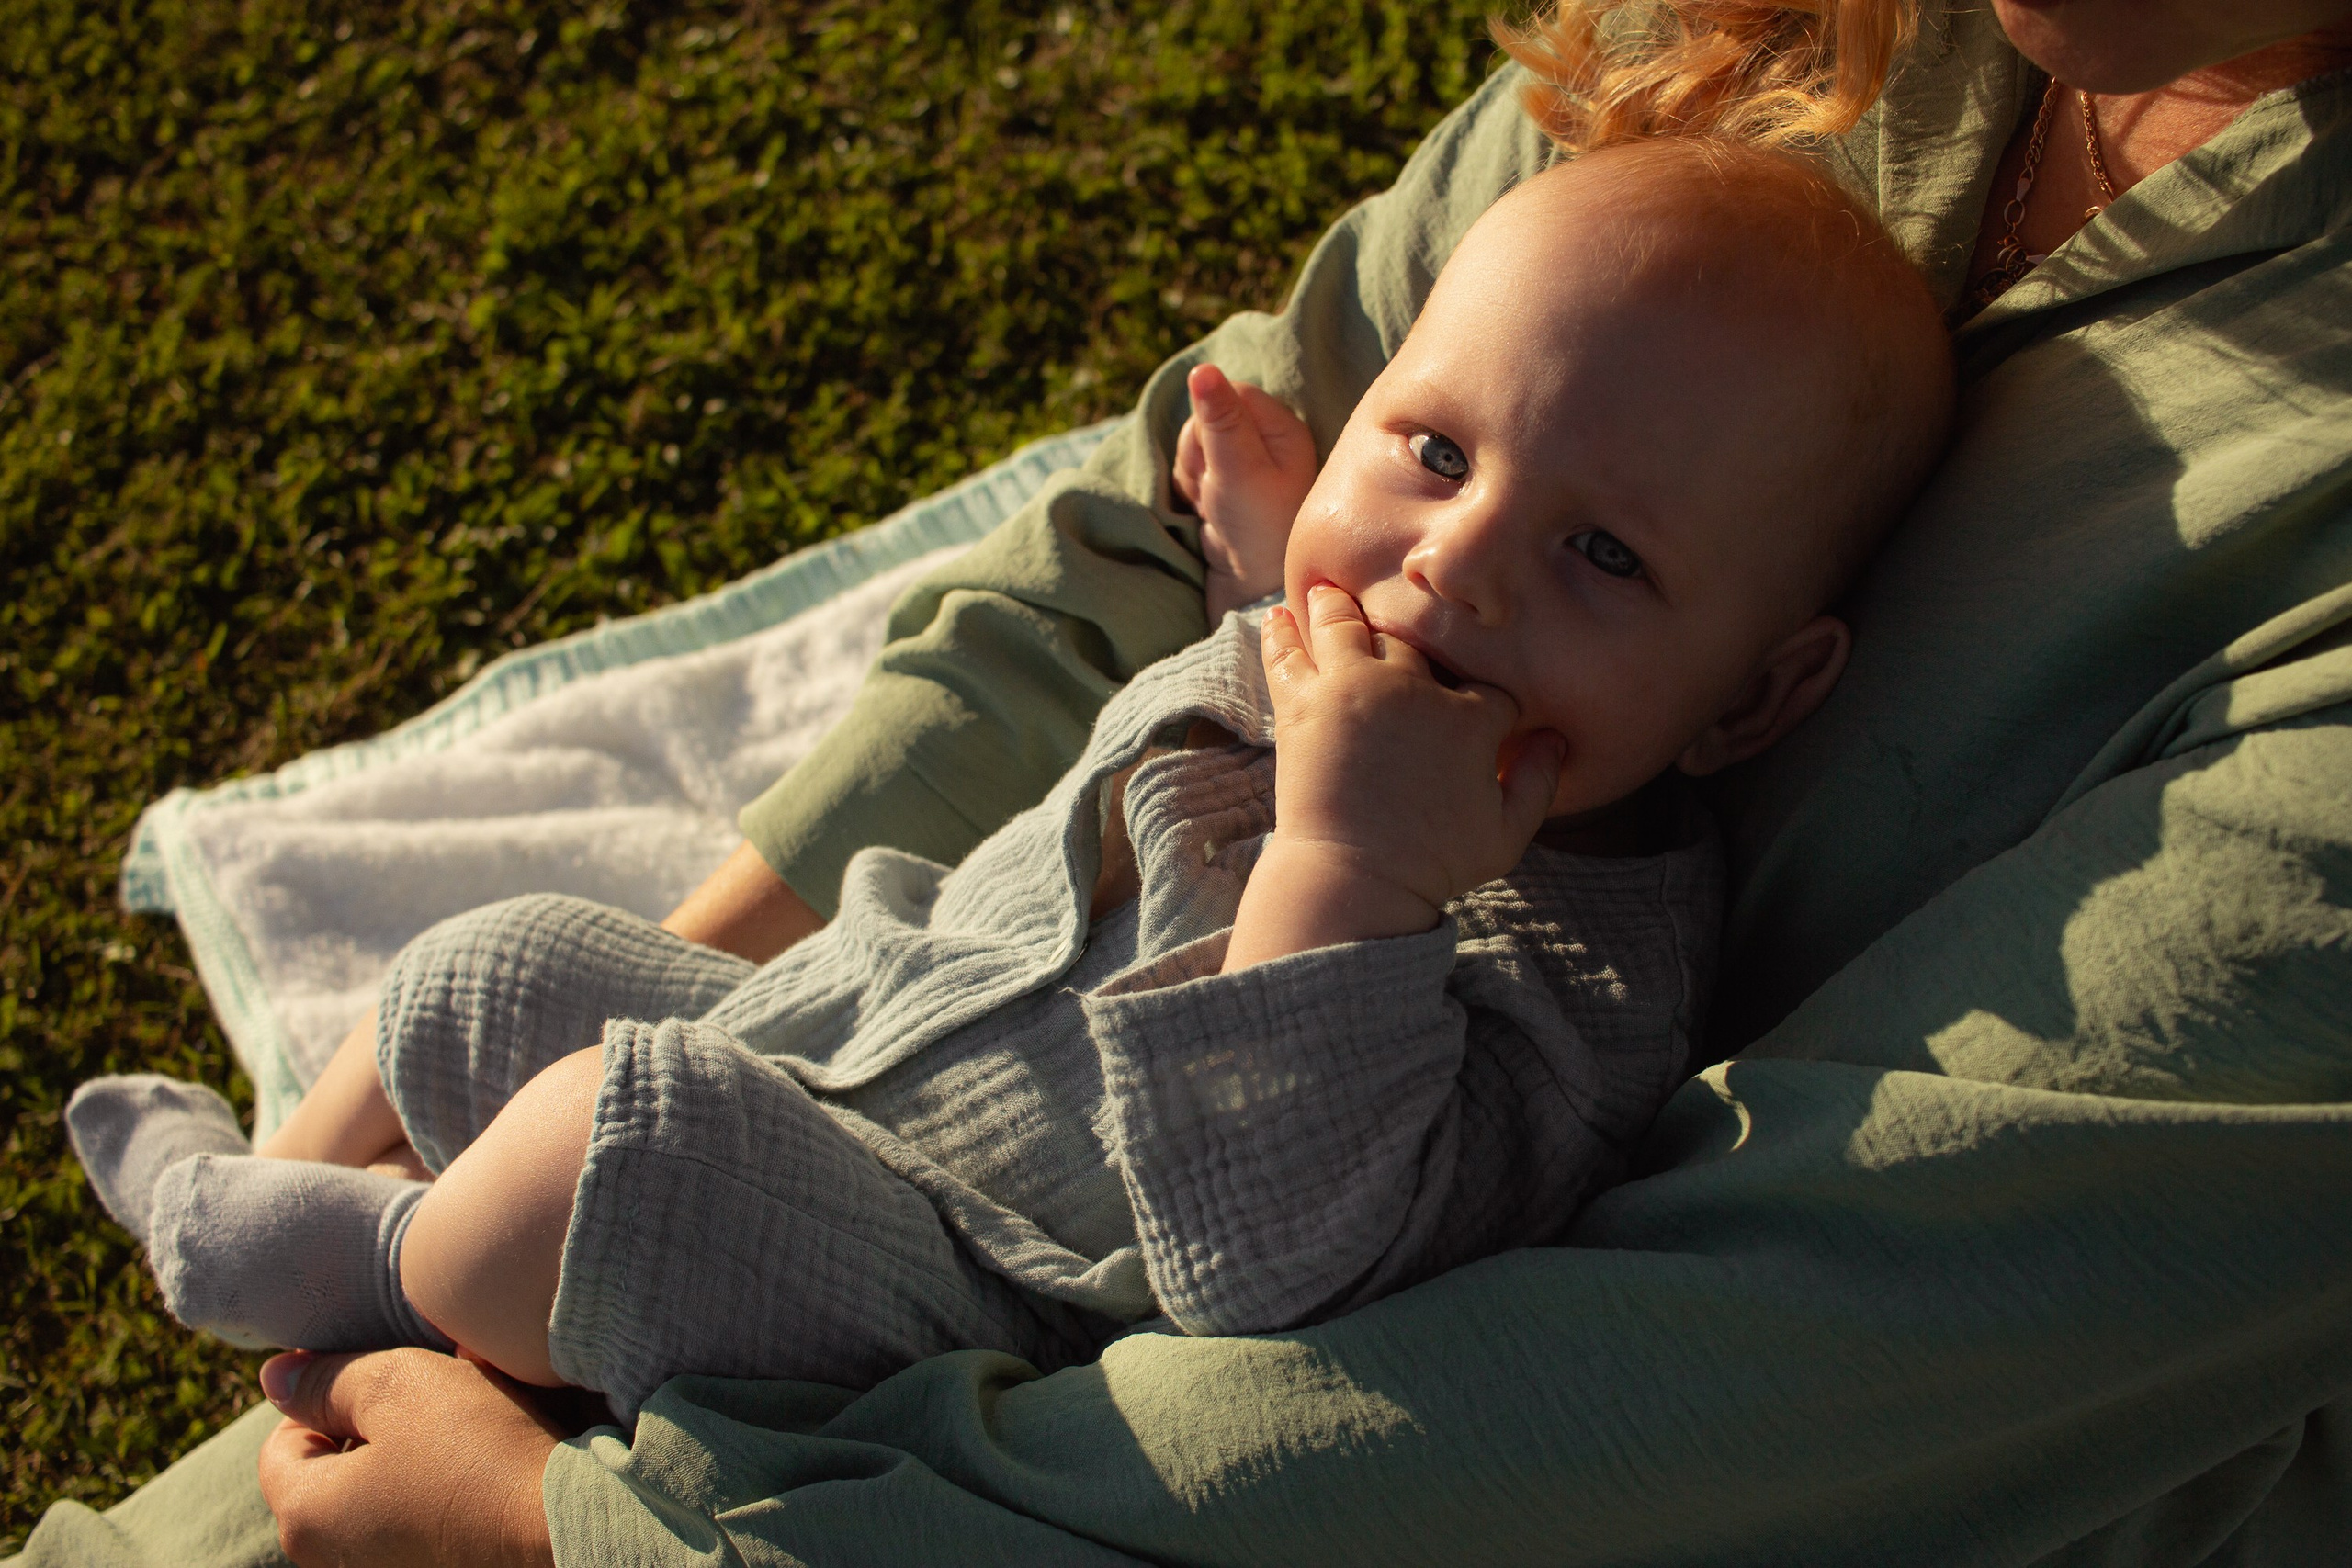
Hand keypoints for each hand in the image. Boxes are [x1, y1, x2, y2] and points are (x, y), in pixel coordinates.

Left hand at [256, 1348, 565, 1567]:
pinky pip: (418, 1518)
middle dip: (372, 1426)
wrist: (559, 1524)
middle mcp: (333, 1562)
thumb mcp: (398, 1386)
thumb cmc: (476, 1451)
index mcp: (306, 1517)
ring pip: (378, 1494)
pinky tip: (482, 1465)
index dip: (325, 1398)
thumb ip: (328, 1379)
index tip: (383, 1380)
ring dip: (410, 1454)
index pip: (279, 1445)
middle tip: (428, 1396)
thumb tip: (276, 1379)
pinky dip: (439, 1488)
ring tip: (465, 1423)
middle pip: (331, 1473)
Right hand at [1171, 364, 1317, 620]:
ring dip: (1194, 476)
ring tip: (1218, 508)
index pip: (1226, 394)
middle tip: (1219, 492)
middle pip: (1204, 420)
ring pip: (1193, 447)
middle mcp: (1267, 439)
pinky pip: (1193, 471)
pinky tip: (1212, 514)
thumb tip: (1201, 369)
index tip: (1221, 464)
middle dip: (1199, 456)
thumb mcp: (1238, 471)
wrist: (1254, 591)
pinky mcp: (1228, 485)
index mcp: (1282, 427)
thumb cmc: (1259, 530)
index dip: (1210, 427)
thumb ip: (1219, 420)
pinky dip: (1193, 491)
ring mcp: (1246, 463)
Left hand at [1225, 584, 1563, 969]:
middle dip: (1406, 635)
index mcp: (1469, 718)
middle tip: (1391, 623)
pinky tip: (1278, 615)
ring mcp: (1354, 689)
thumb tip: (1557, 739)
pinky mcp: (1304, 703)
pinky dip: (1282, 631)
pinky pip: (1289, 652)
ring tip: (1328, 594)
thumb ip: (1539, 783)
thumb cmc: (1433, 863)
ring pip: (1347, 625)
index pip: (1484, 687)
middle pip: (1412, 640)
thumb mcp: (1507, 834)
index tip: (1471, 709)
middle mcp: (1413, 690)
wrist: (1353, 878)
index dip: (1481, 698)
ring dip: (1337, 607)